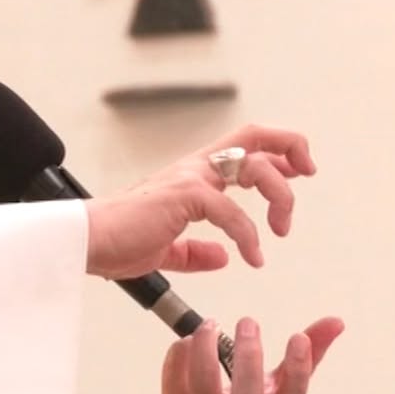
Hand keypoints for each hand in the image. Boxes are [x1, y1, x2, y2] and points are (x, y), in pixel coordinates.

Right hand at [84, 126, 316, 279]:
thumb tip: (222, 256)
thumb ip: (195, 251)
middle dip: (291, 146)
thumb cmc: (116, 242)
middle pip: (256, 136)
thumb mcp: (166, 250)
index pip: (244, 148)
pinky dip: (250, 237)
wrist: (86, 242)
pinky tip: (252, 257)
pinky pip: (232, 212)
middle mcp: (195, 167)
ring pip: (255, 166)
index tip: (298, 171)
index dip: (278, 154)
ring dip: (280, 196)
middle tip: (308, 171)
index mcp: (192, 175)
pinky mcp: (184, 195)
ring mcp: (190, 177)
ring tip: (281, 230)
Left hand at [149, 316, 344, 393]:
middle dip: (249, 356)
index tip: (299, 338)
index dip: (299, 369)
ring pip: (203, 385)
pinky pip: (173, 380)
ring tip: (211, 325)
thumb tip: (335, 322)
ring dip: (205, 349)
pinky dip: (179, 354)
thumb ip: (304, 359)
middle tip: (249, 323)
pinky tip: (188, 341)